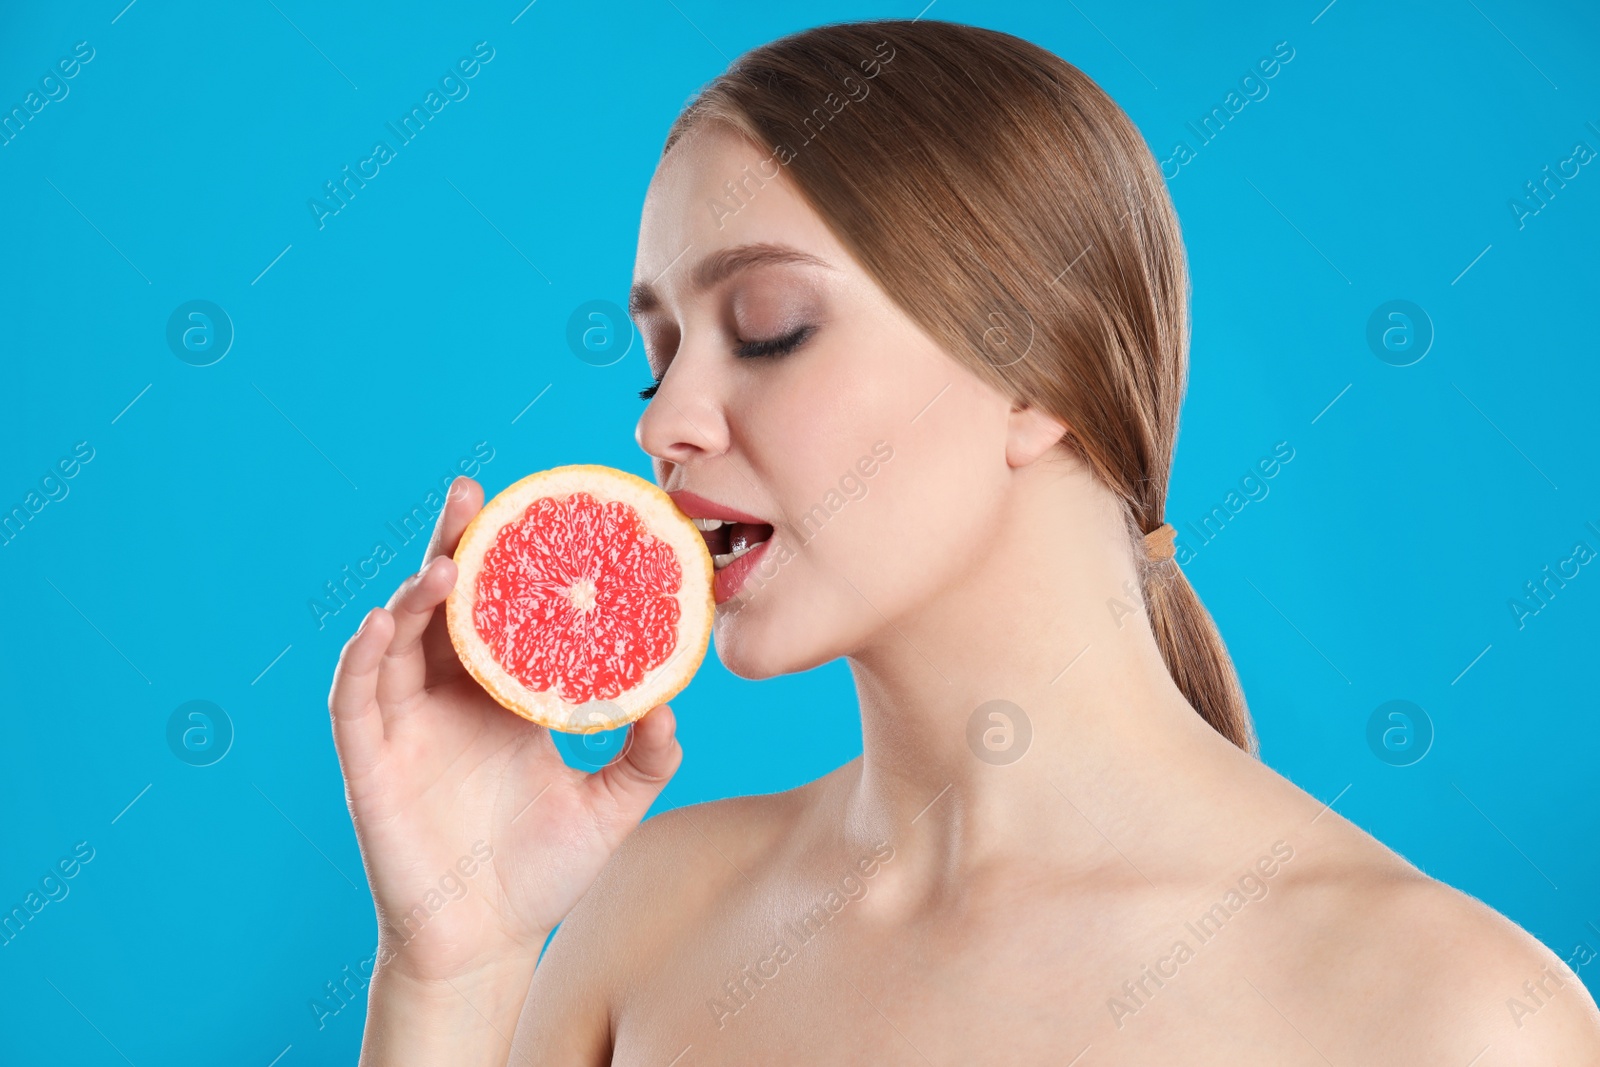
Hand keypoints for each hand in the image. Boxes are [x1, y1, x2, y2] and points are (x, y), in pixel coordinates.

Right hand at [327, 475, 683, 986]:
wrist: (488, 946)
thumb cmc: (542, 873)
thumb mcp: (611, 808)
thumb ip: (647, 757)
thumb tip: (673, 705)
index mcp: (503, 695)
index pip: (501, 610)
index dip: (510, 559)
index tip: (535, 507)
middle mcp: (450, 698)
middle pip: (444, 604)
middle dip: (453, 545)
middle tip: (473, 494)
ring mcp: (405, 727)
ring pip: (397, 640)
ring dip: (413, 595)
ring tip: (447, 563)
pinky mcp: (370, 765)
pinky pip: (355, 701)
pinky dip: (362, 659)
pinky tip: (382, 624)